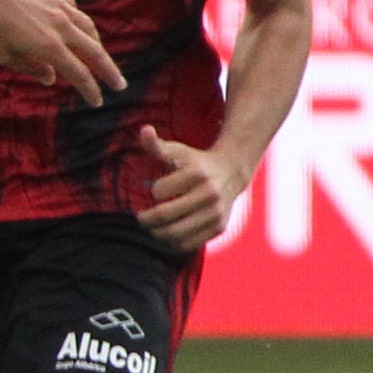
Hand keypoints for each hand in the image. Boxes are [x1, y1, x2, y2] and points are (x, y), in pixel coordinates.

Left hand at [0, 0, 123, 102]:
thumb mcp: (1, 53)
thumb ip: (29, 67)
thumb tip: (50, 77)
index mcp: (49, 46)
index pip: (78, 73)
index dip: (90, 90)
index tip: (98, 101)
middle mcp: (61, 25)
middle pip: (94, 52)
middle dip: (109, 71)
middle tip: (119, 85)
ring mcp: (60, 5)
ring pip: (88, 28)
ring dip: (98, 46)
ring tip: (101, 57)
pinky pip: (75, 10)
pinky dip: (81, 23)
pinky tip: (78, 26)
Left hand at [131, 127, 252, 250]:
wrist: (231, 172)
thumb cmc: (195, 162)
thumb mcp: (177, 151)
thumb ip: (156, 144)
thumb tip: (144, 129)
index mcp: (196, 174)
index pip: (158, 191)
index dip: (152, 192)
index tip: (155, 190)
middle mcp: (209, 194)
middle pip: (165, 215)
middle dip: (146, 219)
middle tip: (141, 218)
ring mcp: (216, 213)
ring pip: (176, 233)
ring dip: (157, 233)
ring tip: (152, 227)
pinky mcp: (219, 227)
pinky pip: (189, 243)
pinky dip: (173, 242)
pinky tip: (168, 233)